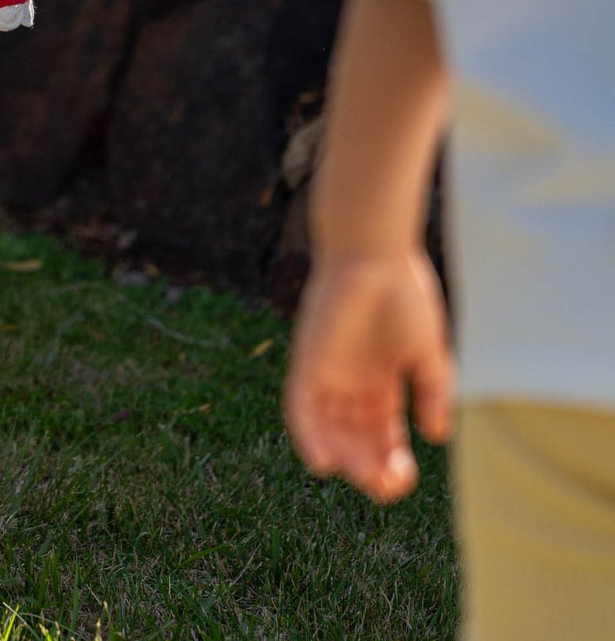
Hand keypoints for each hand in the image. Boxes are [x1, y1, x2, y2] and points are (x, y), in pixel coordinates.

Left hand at [283, 249, 453, 503]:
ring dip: (344, 459)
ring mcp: (328, 371)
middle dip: (369, 466)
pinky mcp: (308, 360)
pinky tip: (323, 461)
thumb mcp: (428, 353)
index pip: (381, 434)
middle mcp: (351, 381)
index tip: (404, 478)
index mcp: (380, 380)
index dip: (391, 461)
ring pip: (328, 429)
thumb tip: (437, 436)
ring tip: (365, 477)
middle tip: (387, 485)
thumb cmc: (405, 295)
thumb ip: (433, 393)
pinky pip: (300, 406)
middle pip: (354, 438)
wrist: (376, 254)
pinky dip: (307, 435)